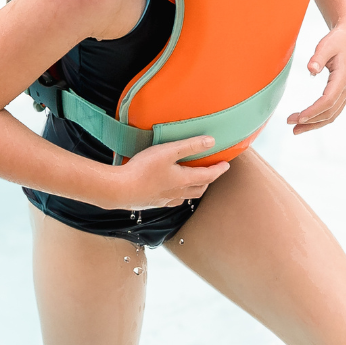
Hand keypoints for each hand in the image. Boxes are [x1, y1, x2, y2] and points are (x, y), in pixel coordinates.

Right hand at [110, 135, 229, 209]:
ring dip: (193, 190)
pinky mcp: (152, 203)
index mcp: (183, 180)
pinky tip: (170, 192)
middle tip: (212, 173)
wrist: (119, 190)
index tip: (226, 165)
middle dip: (208, 181)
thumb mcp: (168, 151)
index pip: (208, 176)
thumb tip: (211, 142)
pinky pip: (171, 201)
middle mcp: (177, 193)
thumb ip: (190, 145)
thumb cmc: (143, 169)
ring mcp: (164, 200)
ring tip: (193, 182)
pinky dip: (177, 196)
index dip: (219, 170)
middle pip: (199, 189)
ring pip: (185, 197)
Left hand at [286, 21, 345, 134]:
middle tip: (290, 123)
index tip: (299, 118)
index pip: (328, 101)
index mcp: (343, 78)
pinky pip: (333, 110)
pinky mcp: (343, 92)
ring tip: (296, 128)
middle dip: (310, 121)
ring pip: (332, 115)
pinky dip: (320, 118)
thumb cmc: (338, 40)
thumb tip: (311, 70)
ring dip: (314, 124)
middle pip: (329, 113)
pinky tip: (308, 120)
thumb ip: (318, 57)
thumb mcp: (327, 45)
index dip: (313, 111)